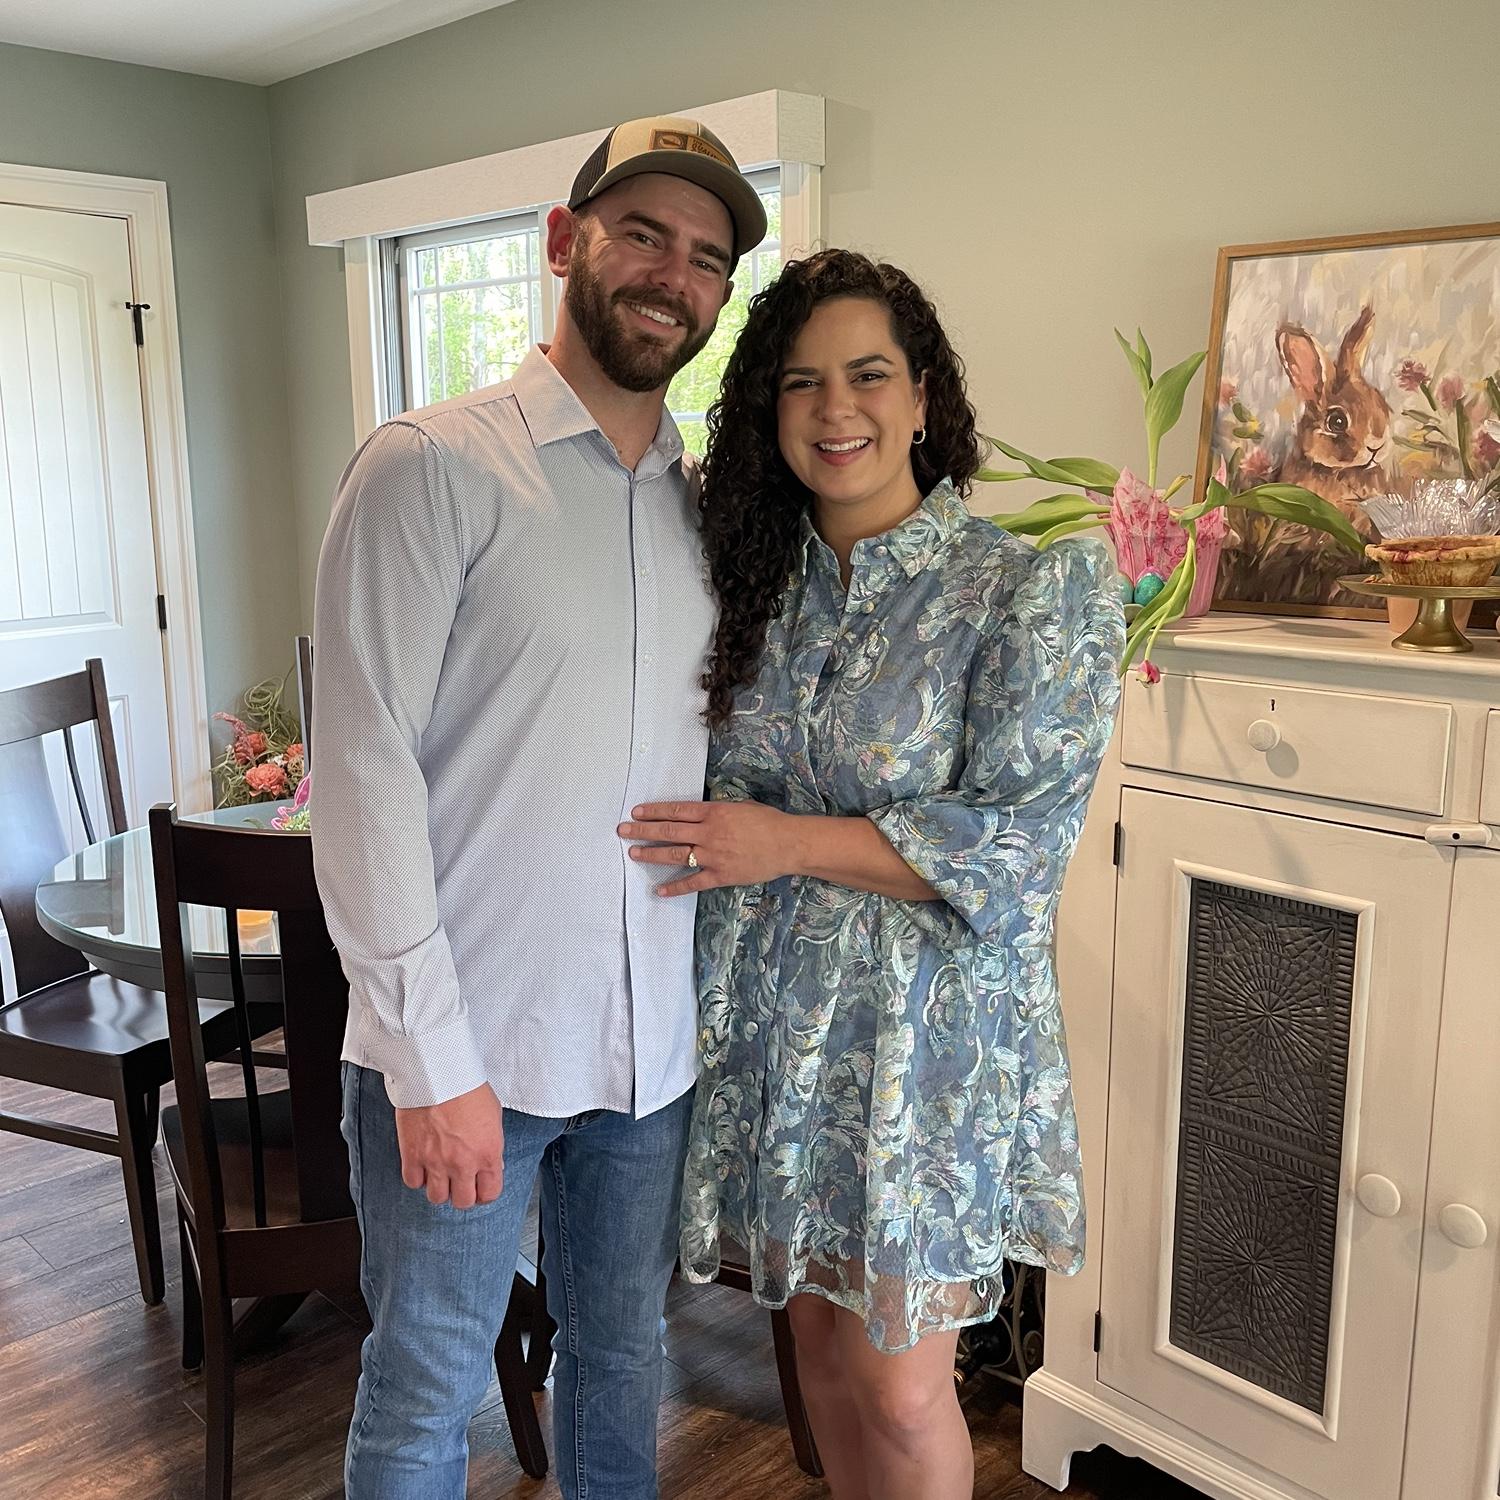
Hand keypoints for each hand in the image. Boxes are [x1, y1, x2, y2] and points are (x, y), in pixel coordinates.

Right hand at [394, 1082, 502, 1208]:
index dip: (485, 1192)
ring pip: (437, 1198)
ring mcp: (436, 1162)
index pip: (490, 1193)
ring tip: (441, 1174)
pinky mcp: (412, 1155)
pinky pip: (413, 1182)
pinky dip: (418, 1177)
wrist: (439, 1072)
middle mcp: (463, 1163)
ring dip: (440, 1188)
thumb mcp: (493, 1115)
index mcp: (488, 1153)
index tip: (481, 1186)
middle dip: (463, 1193)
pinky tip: (422, 1165)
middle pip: (463, 1202)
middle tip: (460, 1181)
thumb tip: (489, 1163)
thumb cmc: (467, 1086)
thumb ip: (491, 1145)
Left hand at [617, 800, 792, 896]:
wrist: (788, 844)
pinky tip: (659, 890)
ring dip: (652, 854)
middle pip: (669, 831)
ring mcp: (713, 855)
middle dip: (643, 831)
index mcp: (714, 813)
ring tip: (634, 853)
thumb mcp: (740, 806)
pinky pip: (693, 882)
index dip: (654, 811)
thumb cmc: (768, 821)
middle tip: (624, 831)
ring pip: (676, 855)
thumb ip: (716, 810)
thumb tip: (697, 813)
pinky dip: (675, 887)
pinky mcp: (721, 875)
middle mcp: (709, 833)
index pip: (676, 811)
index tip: (636, 812)